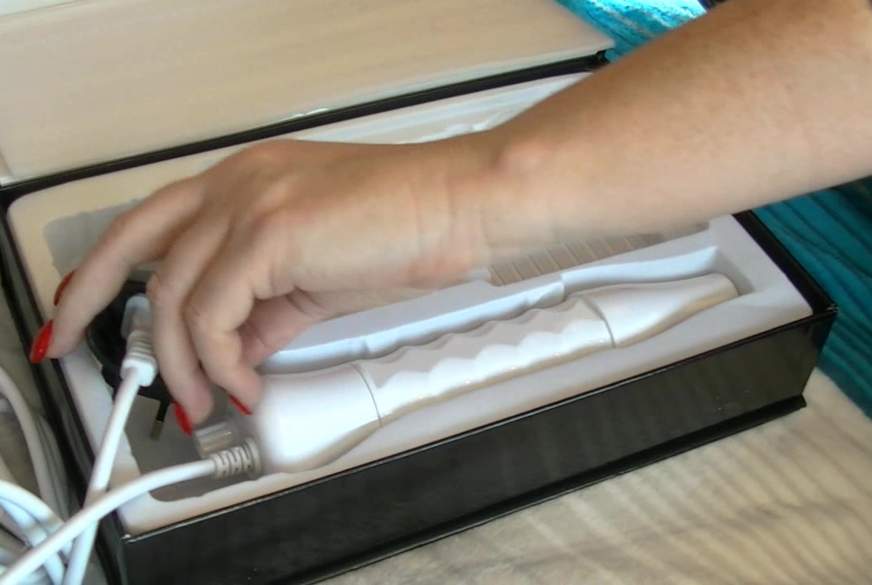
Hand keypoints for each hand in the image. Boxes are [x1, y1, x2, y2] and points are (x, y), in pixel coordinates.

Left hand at [48, 137, 501, 421]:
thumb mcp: (321, 277)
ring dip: (183, 362)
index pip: (155, 224)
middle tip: (75, 345)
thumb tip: (237, 351)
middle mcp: (237, 182)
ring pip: (177, 293)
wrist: (462, 206)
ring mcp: (251, 201)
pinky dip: (220, 361)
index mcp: (245, 181)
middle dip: (91, 298)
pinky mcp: (272, 231)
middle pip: (134, 240)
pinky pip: (215, 312)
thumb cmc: (408, 228)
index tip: (96, 309)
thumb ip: (268, 309)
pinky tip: (243, 383)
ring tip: (204, 400)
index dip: (114, 270)